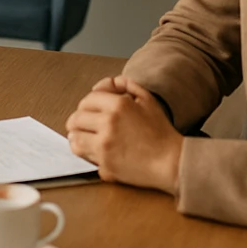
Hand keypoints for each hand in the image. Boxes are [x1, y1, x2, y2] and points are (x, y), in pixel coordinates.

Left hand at [65, 76, 182, 193]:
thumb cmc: (162, 132)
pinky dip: (87, 154)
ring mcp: (105, 146)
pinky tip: (93, 151)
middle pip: (76, 119)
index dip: (86, 105)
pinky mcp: (105, 165)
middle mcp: (108, 124)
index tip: (89, 110)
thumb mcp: (149, 100)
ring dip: (77, 137)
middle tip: (82, 124)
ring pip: (75, 139)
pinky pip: (85, 157)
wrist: (171, 162)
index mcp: (118, 105)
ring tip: (83, 137)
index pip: (87, 100)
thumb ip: (127, 85)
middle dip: (77, 120)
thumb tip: (110, 82)